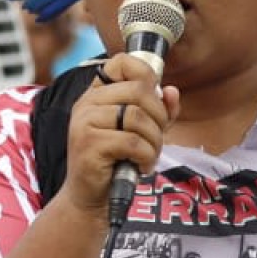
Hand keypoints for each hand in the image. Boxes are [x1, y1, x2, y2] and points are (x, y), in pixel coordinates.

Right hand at [59, 54, 179, 214]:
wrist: (90, 196)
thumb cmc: (116, 160)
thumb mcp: (141, 130)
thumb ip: (158, 109)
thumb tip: (171, 91)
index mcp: (97, 93)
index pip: (122, 62)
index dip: (146, 75)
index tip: (154, 100)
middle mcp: (87, 103)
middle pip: (139, 90)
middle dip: (159, 116)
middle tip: (156, 138)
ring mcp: (85, 122)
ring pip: (138, 117)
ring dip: (154, 140)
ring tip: (148, 156)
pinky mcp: (89, 144)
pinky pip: (133, 142)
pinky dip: (146, 156)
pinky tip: (141, 166)